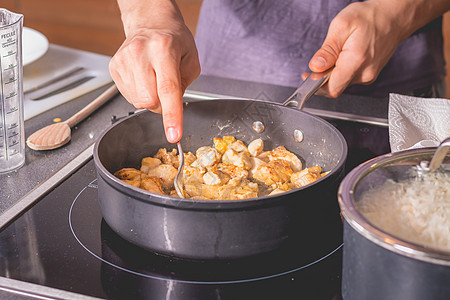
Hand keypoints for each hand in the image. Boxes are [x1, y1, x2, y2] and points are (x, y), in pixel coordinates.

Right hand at [109, 1, 199, 142]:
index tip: (173, 135)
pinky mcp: (114, 67)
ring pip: (138, 102)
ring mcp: (123, 60)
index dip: (171, 115)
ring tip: (154, 78)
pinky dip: (140, 93)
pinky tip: (144, 78)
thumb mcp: (191, 61)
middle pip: (150, 101)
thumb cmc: (174, 41)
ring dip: (150, 98)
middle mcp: (140, 53)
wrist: (150, 23)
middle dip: (162, 104)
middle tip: (167, 89)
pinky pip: (129, 97)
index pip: (168, 89)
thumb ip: (184, 86)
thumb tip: (171, 109)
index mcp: (164, 49)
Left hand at [303, 0, 447, 97]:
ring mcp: (368, 76)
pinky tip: (345, 55)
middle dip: (323, 77)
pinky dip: (342, 70)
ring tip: (338, 52)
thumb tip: (315, 67)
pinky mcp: (369, 75)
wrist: (394, 17)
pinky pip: (349, 78)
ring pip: (342, 82)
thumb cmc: (370, 17)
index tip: (307, 77)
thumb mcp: (341, 26)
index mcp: (356, 61)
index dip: (316, 86)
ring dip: (333, 72)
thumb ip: (327, 50)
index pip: (332, 89)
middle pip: (335, 86)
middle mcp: (364, 73)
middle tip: (322, 60)